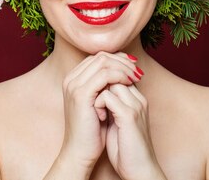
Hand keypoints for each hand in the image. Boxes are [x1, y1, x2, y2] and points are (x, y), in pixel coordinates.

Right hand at [57, 52, 139, 173]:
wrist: (81, 152)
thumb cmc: (92, 130)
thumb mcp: (100, 103)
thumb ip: (106, 86)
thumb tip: (125, 69)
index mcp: (73, 79)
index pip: (98, 57)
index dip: (118, 58)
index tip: (134, 66)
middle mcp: (71, 79)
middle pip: (100, 56)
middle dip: (122, 61)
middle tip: (137, 70)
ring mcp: (74, 85)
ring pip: (103, 62)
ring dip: (123, 67)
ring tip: (136, 77)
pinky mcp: (81, 94)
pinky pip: (104, 75)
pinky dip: (119, 76)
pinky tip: (130, 83)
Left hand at [95, 83, 166, 179]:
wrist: (140, 170)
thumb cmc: (127, 150)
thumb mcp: (118, 123)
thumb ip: (112, 106)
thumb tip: (97, 94)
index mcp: (137, 99)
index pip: (119, 74)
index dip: (103, 82)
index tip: (94, 97)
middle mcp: (138, 98)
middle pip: (115, 73)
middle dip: (99, 84)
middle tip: (93, 102)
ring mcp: (135, 105)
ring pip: (111, 81)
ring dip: (98, 93)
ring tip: (96, 110)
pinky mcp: (129, 115)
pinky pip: (107, 96)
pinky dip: (98, 104)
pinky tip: (99, 117)